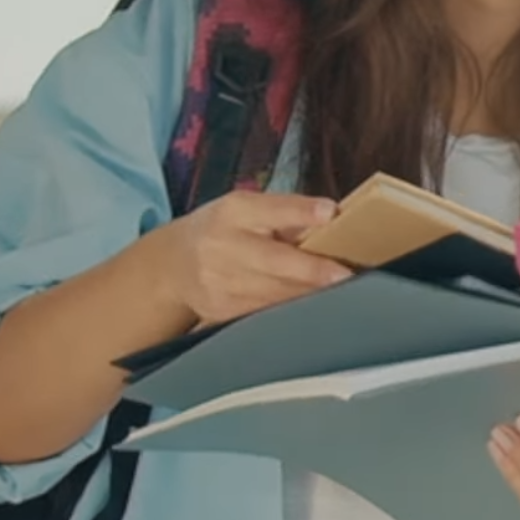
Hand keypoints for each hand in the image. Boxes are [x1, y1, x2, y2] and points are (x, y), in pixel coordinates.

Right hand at [150, 189, 352, 325]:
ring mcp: (219, 284)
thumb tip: (332, 215)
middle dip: (313, 270)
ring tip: (342, 291)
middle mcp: (223, 247)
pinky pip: (266, 311)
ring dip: (310, 293)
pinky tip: (313, 305)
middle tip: (347, 274)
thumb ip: (285, 211)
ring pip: (274, 293)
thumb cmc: (222, 229)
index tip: (330, 214)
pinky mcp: (222, 311)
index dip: (300, 212)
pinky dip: (292, 308)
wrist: (173, 264)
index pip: (270, 209)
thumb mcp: (246, 207)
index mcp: (233, 213)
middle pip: (274, 261)